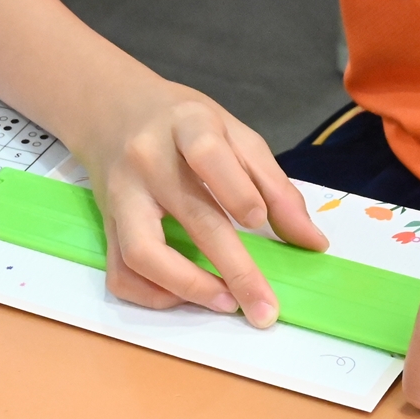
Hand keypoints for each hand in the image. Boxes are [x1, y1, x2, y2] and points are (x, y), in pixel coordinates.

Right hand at [77, 79, 325, 325]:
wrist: (113, 110)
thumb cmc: (184, 123)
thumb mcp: (235, 134)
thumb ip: (274, 185)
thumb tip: (313, 242)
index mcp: (187, 125)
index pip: (208, 154)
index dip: (237, 191)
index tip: (260, 221)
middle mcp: (148, 161)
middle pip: (191, 216)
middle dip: (234, 269)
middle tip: (265, 308)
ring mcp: (121, 196)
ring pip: (143, 252)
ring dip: (188, 287)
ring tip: (226, 303)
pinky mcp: (106, 224)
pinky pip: (120, 272)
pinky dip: (152, 295)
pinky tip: (184, 296)